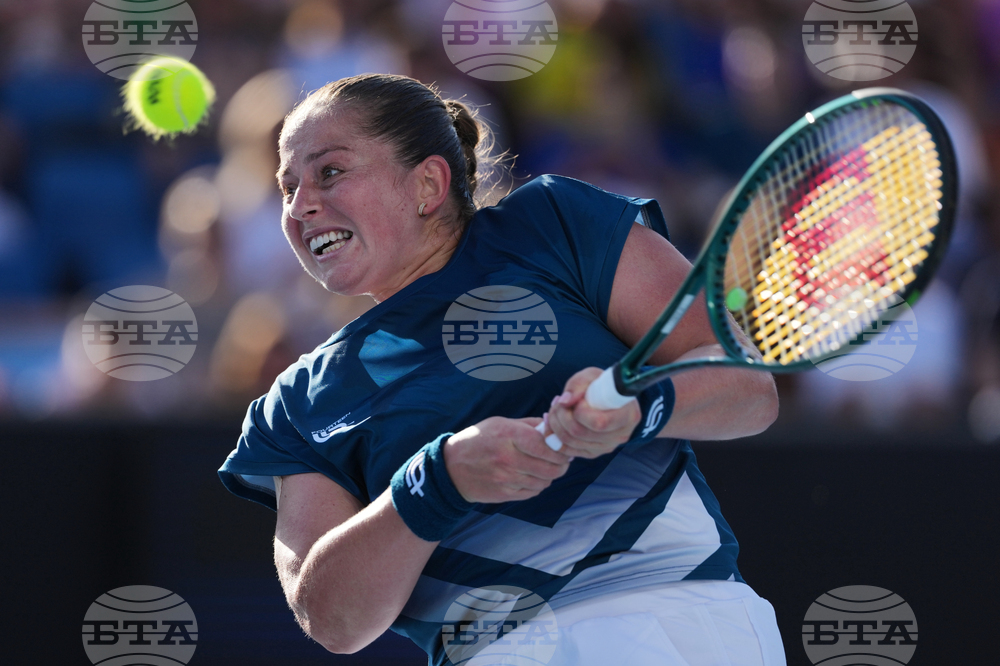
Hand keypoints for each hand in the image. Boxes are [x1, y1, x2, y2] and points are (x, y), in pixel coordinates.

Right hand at [443, 416, 572, 503]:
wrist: (451, 468)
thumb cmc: (479, 440)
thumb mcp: (500, 423)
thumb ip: (529, 425)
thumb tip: (554, 426)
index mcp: (508, 435)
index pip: (546, 444)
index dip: (560, 447)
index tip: (563, 446)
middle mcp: (508, 458)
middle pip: (551, 467)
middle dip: (562, 463)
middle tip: (562, 459)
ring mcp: (506, 479)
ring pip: (544, 481)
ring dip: (551, 475)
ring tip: (546, 467)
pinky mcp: (504, 495)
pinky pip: (533, 492)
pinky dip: (538, 485)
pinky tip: (533, 476)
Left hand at [545, 367, 641, 458]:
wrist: (604, 397)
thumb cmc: (601, 385)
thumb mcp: (592, 376)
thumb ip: (578, 384)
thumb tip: (564, 401)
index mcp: (628, 416)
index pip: (599, 423)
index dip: (580, 412)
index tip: (578, 400)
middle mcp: (620, 436)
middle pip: (580, 433)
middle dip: (562, 415)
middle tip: (558, 401)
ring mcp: (607, 447)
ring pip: (571, 442)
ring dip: (556, 423)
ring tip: (556, 408)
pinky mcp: (593, 453)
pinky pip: (567, 450)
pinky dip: (555, 435)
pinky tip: (556, 420)